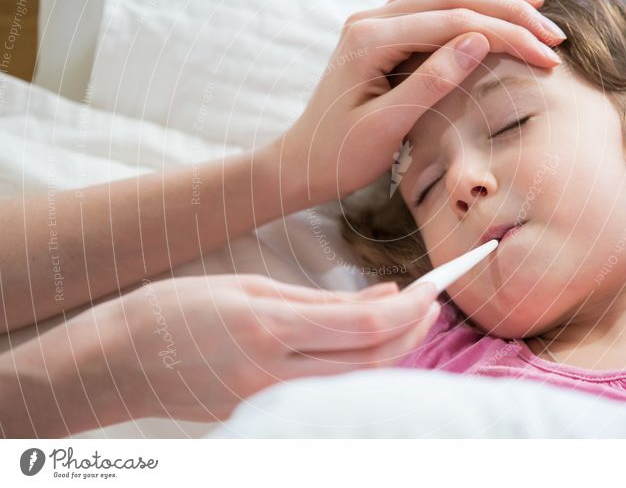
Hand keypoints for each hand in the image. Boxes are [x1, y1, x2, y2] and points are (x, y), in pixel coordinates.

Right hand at [6, 275, 438, 433]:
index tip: (432, 288)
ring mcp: (270, 402)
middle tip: (433, 301)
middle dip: (413, 332)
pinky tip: (370, 342)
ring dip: (395, 350)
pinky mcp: (265, 413)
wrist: (117, 362)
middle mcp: (274, 375)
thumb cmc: (175, 310)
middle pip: (371, 362)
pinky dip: (361, 366)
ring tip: (412, 318)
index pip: (364, 327)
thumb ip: (320, 300)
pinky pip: (329, 390)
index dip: (409, 309)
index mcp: (268, 331)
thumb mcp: (249, 287)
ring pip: (357, 381)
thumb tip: (381, 298)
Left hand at [279, 0, 565, 206]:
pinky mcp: (380, 31)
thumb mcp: (385, 128)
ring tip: (536, 6)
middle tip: (553, 34)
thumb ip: (429, 82)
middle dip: (509, 10)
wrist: (301, 163)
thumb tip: (478, 41)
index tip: (546, 55)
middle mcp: (370, 19)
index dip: (506, 33)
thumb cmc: (338, 155)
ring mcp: (373, 21)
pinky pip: (430, 1)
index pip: (453, 21)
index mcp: (369, 40)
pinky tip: (493, 5)